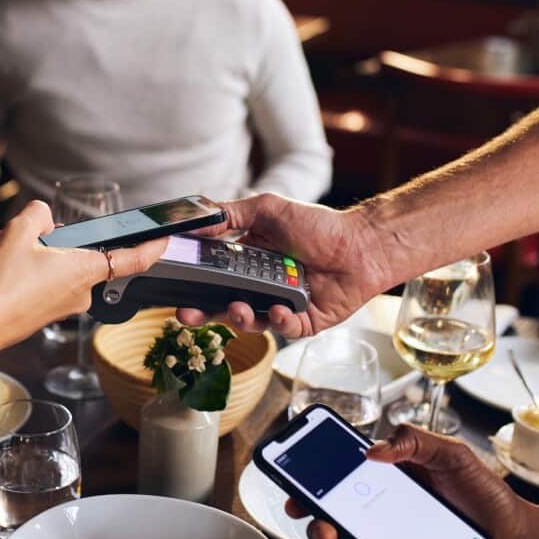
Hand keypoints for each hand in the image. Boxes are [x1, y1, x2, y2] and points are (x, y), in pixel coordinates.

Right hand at [0, 201, 167, 354]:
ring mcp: (67, 307)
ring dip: (49, 259)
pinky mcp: (51, 314)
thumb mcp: (19, 231)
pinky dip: (39, 274)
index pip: (133, 259)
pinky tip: (15, 275)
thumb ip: (39, 214)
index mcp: (85, 270)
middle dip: (66, 242)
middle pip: (88, 256)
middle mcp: (83, 292)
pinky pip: (54, 285)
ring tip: (17, 259)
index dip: (152, 247)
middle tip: (36, 239)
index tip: (163, 239)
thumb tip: (46, 219)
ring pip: (68, 270)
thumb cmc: (2, 283)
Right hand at [175, 193, 389, 338]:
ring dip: (241, 318)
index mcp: (249, 261)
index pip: (214, 278)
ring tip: (239, 307)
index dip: (195, 285)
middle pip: (225, 306)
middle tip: (188, 314)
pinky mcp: (304, 322)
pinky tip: (282, 310)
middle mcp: (262, 286)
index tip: (177, 289)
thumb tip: (193, 219)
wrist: (361, 244)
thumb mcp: (268, 209)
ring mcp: (282, 306)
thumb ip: (230, 214)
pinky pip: (285, 330)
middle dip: (204, 313)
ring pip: (252, 322)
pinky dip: (280, 322)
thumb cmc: (319, 225)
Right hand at [289, 425, 538, 538]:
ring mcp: (389, 527)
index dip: (315, 470)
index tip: (298, 474)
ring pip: (344, 530)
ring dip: (325, 531)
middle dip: (310, 506)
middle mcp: (383, 499)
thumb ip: (416, 442)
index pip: (343, 467)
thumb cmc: (483, 490)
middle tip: (306, 510)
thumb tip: (373, 449)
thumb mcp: (452, 454)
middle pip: (333, 502)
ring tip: (329, 536)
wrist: (511, 532)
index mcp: (391, 471)